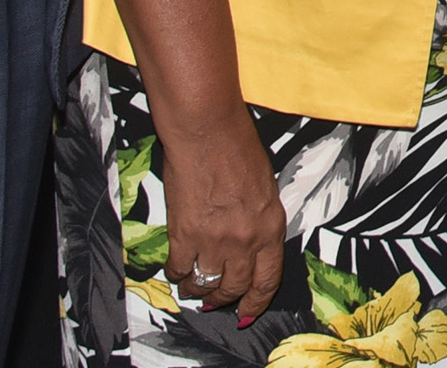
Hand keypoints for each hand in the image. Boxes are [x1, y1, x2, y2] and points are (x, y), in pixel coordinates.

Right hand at [152, 102, 284, 320]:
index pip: (268, 281)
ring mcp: (214, 240)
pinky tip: (175, 270)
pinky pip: (179, 268)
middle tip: (214, 302)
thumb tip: (251, 249)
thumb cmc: (238, 150)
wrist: (207, 132)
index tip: (246, 313)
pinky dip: (176, 274)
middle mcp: (245, 241)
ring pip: (205, 284)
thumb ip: (260, 223)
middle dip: (224, 300)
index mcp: (270, 228)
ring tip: (192, 288)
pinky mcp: (184, 234)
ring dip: (197, 290)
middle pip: (234, 288)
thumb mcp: (266, 190)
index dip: (255, 303)